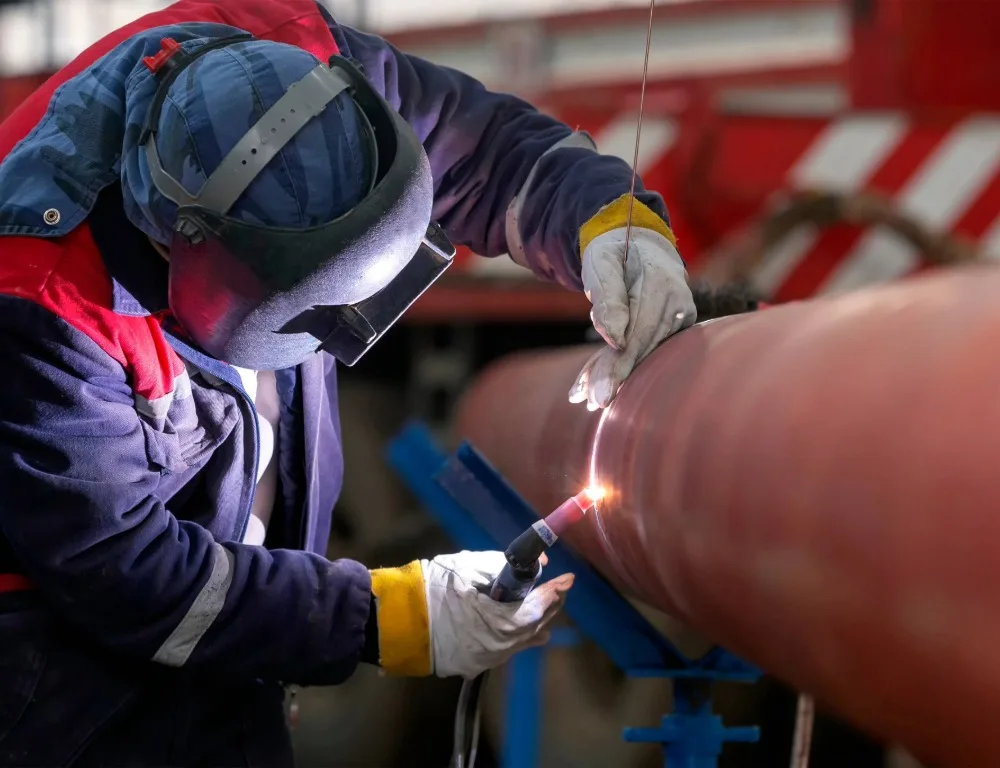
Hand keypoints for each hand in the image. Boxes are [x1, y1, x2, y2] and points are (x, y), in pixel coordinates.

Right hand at [368, 551, 573, 678]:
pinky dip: (518, 638)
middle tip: (559, 589)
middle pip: (535, 625)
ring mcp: (485, 658)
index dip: (555, 591)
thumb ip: (503, 565)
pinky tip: (529, 634)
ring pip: (522, 641)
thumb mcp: (468, 567)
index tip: (568, 579)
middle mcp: (499, 646)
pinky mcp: (471, 664)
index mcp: (501, 622)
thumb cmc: (430, 589)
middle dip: (549, 605)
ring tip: (550, 611)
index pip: (539, 606)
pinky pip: (504, 650)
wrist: (393, 621)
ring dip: (536, 623)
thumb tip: (535, 566)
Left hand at [570, 226, 695, 408]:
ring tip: (587, 396)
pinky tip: (600, 382)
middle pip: (644, 348)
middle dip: (616, 377)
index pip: (640, 333)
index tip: (604, 393)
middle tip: (592, 402)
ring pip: (646, 353)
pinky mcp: (678, 328)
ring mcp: (682, 316)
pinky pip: (648, 349)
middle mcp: (679, 303)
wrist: (640, 246)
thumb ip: (607, 296)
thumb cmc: (615, 253)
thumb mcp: (602, 264)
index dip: (621, 364)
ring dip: (616, 374)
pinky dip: (623, 365)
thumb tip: (615, 339)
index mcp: (661, 283)